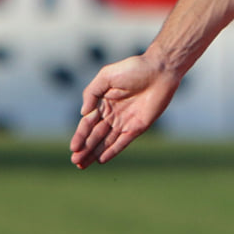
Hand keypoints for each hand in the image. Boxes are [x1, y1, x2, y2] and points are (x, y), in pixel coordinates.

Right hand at [70, 53, 179, 168]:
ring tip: (82, 165)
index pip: (88, 123)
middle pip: (95, 135)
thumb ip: (91, 93)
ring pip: (106, 141)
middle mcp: (112, 114)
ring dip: (94, 153)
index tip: (73, 148)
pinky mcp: (138, 127)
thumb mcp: (106, 76)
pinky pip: (123, 142)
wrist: (160, 70)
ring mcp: (125, 122)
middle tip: (75, 161)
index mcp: (103, 103)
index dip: (80, 136)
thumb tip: (83, 113)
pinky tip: (101, 160)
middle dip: (85, 149)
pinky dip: (112, 151)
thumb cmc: (133, 68)